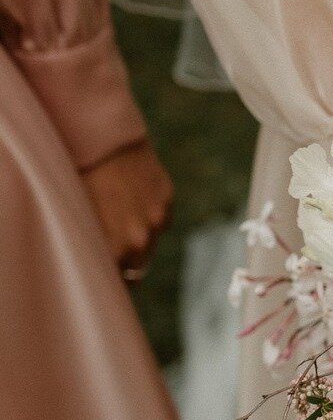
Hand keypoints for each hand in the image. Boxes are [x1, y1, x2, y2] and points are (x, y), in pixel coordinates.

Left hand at [79, 139, 172, 279]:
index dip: (109, 277)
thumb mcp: (79, 219)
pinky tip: (130, 195)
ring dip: (138, 235)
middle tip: (109, 250)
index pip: (119, 280)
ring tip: (117, 215)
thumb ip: (94, 247)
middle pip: (138, 267)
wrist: (100, 139)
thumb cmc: (78, 179)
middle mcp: (141, 238)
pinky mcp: (166, 198)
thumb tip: (101, 263)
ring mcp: (157, 218)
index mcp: (116, 248)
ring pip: (150, 240)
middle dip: (125, 261)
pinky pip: (159, 216)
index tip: (101, 274)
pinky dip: (148, 212)